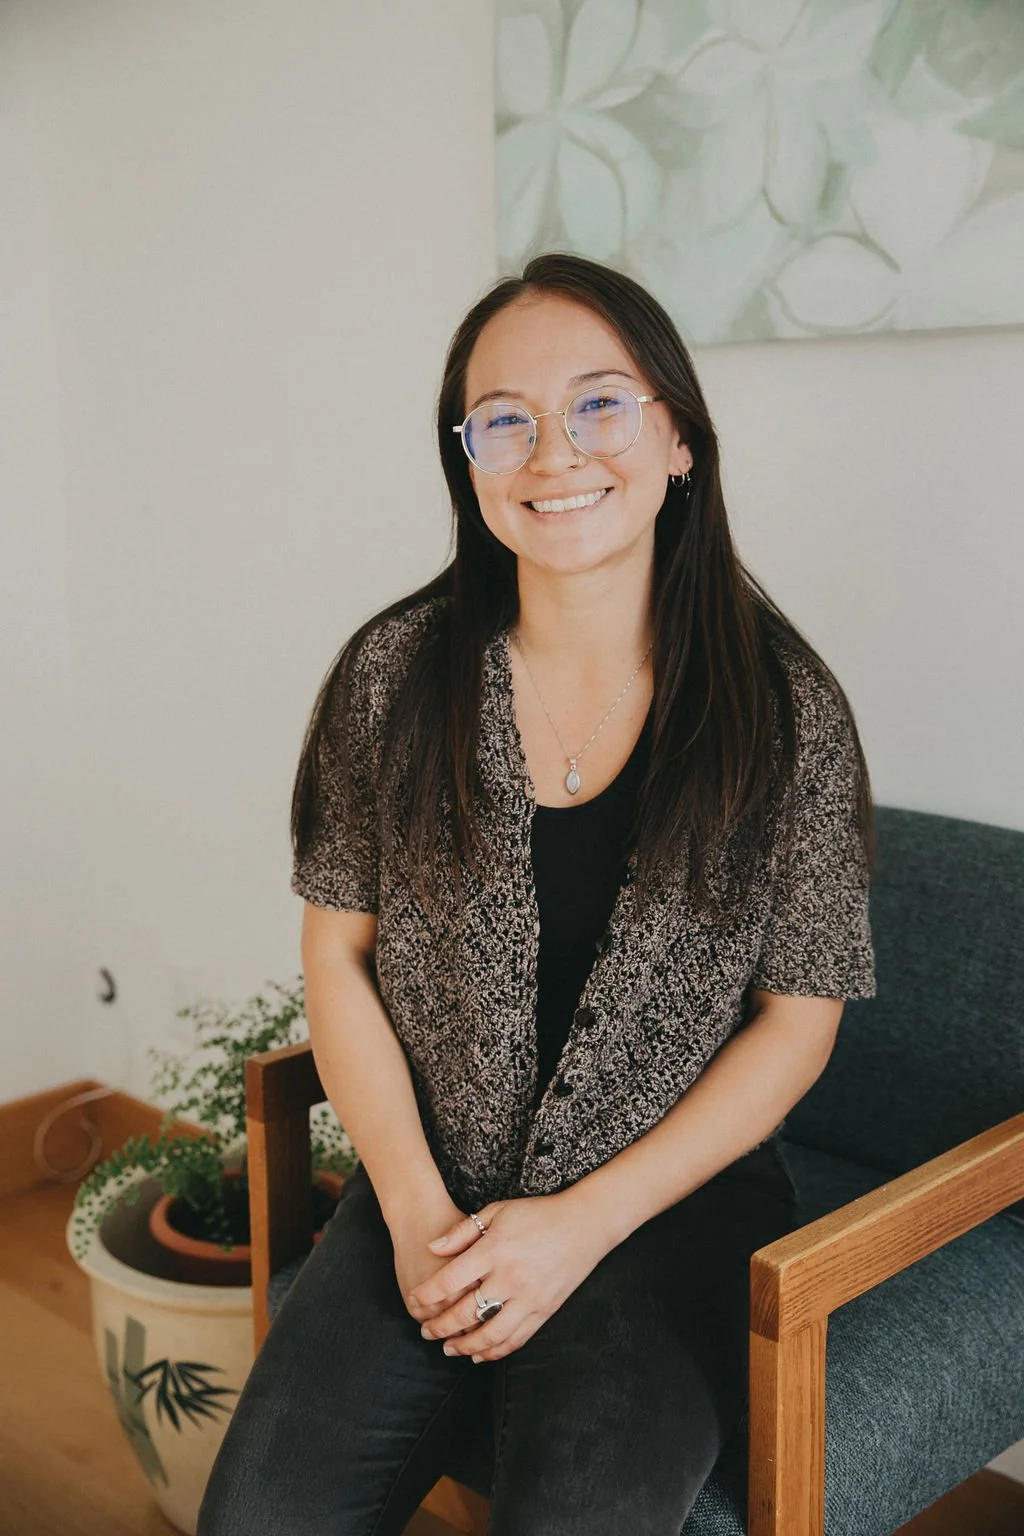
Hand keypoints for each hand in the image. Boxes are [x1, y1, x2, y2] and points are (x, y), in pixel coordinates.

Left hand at [406, 1192, 609, 1362]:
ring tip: (449, 1349)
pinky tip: (479, 1353)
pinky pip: (516, 1339)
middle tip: (425, 1332)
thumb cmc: (538, 1213)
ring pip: (490, 1335)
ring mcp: (530, 1297)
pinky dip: (495, 1352)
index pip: (450, 1281)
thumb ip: (462, 1232)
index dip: (427, 1296)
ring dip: (465, 1346)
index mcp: (494, 1250)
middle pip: (465, 1313)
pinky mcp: (545, 1310)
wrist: (584, 1223)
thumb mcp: (497, 1211)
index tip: (414, 1302)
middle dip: (440, 1327)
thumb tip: (432, 1248)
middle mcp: (510, 1278)